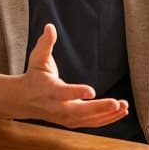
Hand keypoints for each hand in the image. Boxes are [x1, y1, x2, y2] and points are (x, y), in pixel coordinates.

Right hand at [0, 24, 129, 126]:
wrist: (24, 100)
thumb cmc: (34, 76)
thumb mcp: (37, 58)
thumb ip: (45, 43)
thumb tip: (50, 26)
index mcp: (49, 90)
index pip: (63, 93)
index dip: (77, 92)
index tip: (92, 91)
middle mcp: (57, 107)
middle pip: (79, 111)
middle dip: (98, 108)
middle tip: (116, 103)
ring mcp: (64, 117)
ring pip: (87, 120)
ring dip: (107, 114)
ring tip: (124, 106)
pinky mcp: (72, 121)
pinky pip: (91, 123)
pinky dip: (106, 119)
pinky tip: (121, 113)